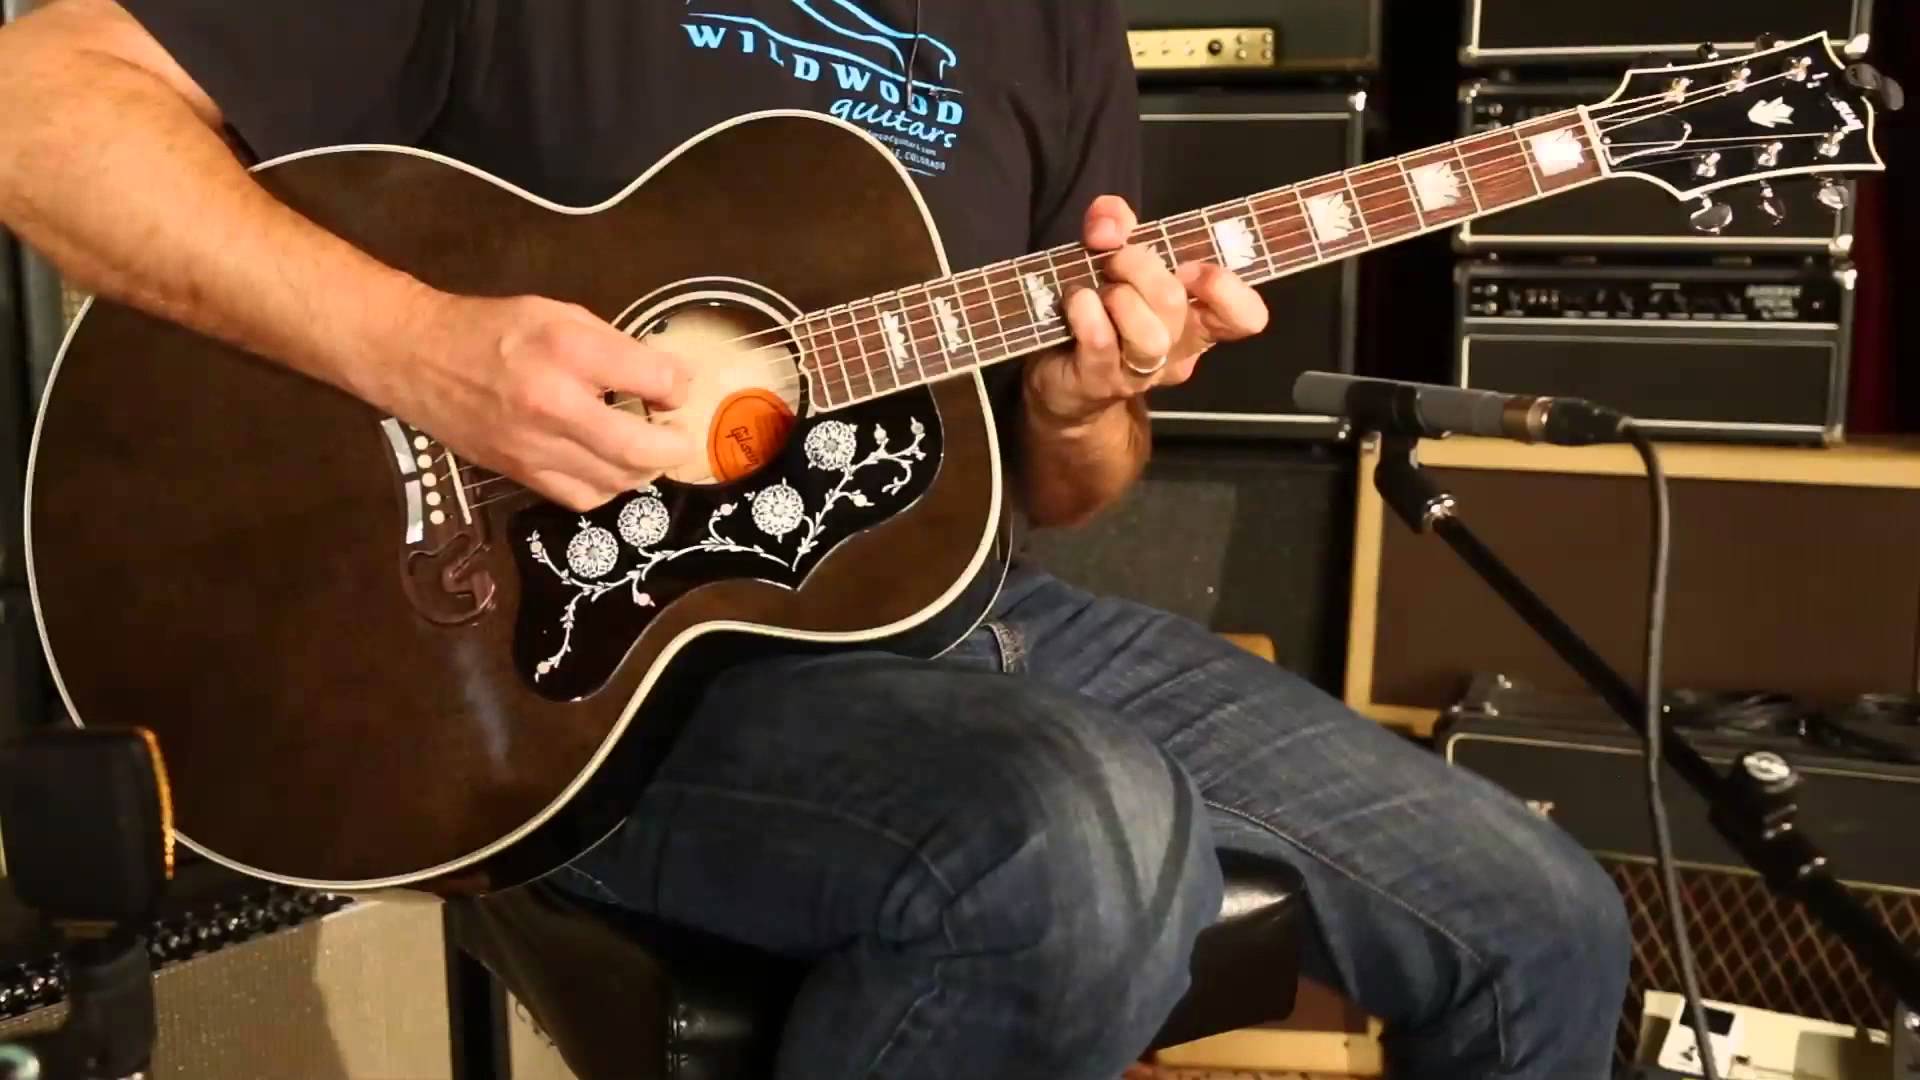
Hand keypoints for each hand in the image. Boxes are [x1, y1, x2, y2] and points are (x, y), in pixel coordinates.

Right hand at [376, 291, 693, 510]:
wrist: (418, 358)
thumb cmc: (496, 330)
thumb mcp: (561, 315)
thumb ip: (617, 347)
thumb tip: (670, 380)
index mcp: (567, 351)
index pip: (652, 380)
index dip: (679, 387)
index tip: (678, 388)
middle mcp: (553, 404)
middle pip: (639, 448)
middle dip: (673, 445)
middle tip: (680, 434)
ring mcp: (535, 447)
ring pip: (616, 481)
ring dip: (644, 468)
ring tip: (647, 447)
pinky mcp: (520, 474)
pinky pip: (583, 497)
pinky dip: (608, 485)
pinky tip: (610, 465)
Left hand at [1023, 195, 1268, 427]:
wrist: (1059, 373)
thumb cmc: (1099, 310)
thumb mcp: (1112, 256)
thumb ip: (1114, 224)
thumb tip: (1108, 224)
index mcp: (1196, 319)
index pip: (1245, 316)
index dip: (1227, 288)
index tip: (1190, 266)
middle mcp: (1176, 349)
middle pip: (1176, 303)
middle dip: (1140, 265)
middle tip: (1114, 260)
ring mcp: (1139, 372)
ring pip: (1150, 336)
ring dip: (1117, 296)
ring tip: (1096, 289)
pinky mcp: (1098, 381)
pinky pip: (1101, 340)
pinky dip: (1085, 309)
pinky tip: (1076, 301)